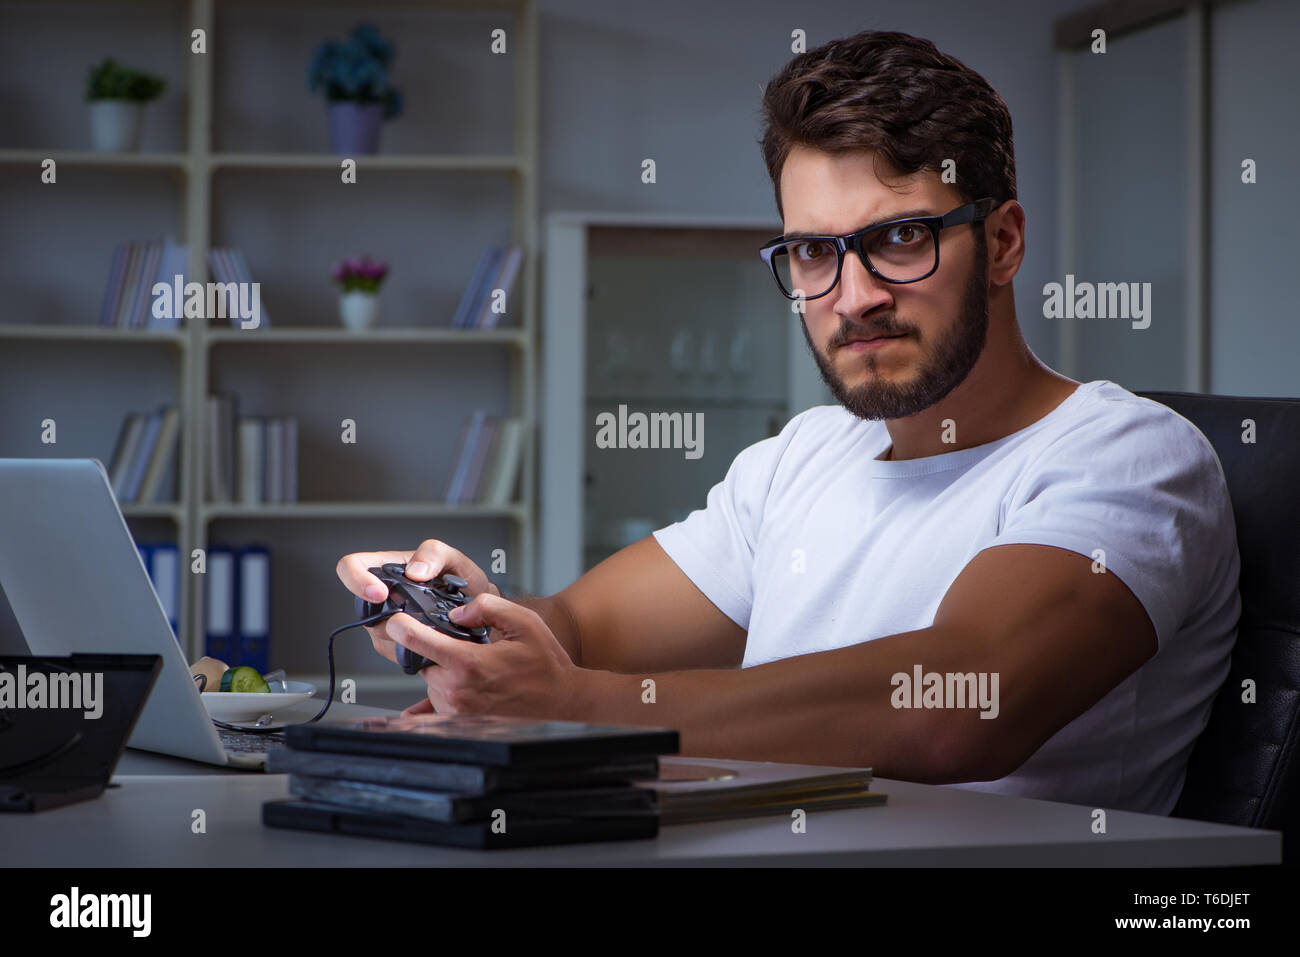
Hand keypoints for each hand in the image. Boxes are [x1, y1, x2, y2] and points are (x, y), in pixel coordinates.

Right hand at [336, 539, 500, 665]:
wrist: (480, 614)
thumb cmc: (464, 584)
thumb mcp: (455, 560)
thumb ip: (434, 554)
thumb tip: (415, 571)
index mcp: (388, 569)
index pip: (351, 567)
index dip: (357, 580)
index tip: (380, 593)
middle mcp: (382, 599)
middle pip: (364, 610)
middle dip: (390, 614)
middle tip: (419, 613)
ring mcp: (387, 625)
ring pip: (381, 635)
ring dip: (407, 633)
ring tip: (433, 623)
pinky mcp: (399, 649)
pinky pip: (397, 653)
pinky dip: (417, 648)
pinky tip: (434, 639)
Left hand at [385, 592, 583, 718]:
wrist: (562, 702)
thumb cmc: (546, 664)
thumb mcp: (524, 622)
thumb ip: (487, 607)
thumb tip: (457, 612)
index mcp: (469, 664)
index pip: (418, 642)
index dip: (402, 626)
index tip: (394, 619)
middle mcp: (458, 691)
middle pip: (424, 662)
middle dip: (437, 651)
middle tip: (466, 648)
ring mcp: (457, 712)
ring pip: (432, 681)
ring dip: (445, 672)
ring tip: (479, 670)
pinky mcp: (460, 724)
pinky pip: (436, 705)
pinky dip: (444, 694)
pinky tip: (460, 688)